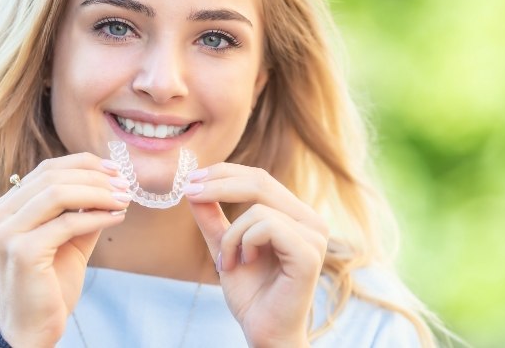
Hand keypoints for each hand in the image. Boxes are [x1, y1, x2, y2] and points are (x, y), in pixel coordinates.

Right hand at [0, 153, 131, 346]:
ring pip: (58, 193)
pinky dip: (97, 216)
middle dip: (95, 177)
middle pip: (52, 176)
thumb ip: (82, 210)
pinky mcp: (22, 251)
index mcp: (5, 208)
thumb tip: (112, 183)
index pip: (46, 169)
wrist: (34, 329)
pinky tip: (117, 217)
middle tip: (125, 184)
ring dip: (98, 193)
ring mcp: (6, 233)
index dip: (83, 164)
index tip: (114, 169)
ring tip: (124, 199)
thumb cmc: (51, 284)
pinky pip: (67, 223)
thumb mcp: (69, 238)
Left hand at [185, 164, 327, 347]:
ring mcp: (314, 236)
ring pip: (258, 208)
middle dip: (218, 184)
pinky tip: (244, 263)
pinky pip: (266, 226)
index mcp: (295, 215)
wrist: (264, 331)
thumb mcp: (224, 246)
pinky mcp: (309, 253)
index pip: (259, 178)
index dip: (224, 173)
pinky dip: (244, 243)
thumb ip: (212, 218)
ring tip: (227, 262)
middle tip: (190, 193)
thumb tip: (193, 187)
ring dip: (231, 235)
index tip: (192, 179)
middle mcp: (310, 220)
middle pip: (260, 181)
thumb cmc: (251, 293)